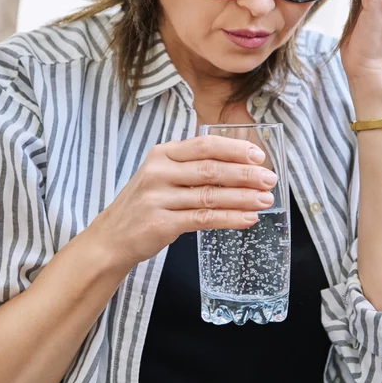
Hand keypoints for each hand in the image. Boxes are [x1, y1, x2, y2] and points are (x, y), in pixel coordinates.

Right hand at [90, 135, 277, 267]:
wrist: (111, 237)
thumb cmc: (144, 203)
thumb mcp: (161, 175)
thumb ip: (191, 166)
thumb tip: (240, 165)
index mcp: (162, 153)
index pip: (204, 145)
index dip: (234, 149)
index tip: (259, 155)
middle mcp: (159, 172)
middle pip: (211, 169)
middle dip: (245, 174)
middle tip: (270, 179)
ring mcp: (158, 198)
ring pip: (210, 195)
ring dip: (243, 198)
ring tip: (265, 200)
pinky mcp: (161, 223)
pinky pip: (203, 219)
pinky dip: (229, 218)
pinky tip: (247, 219)